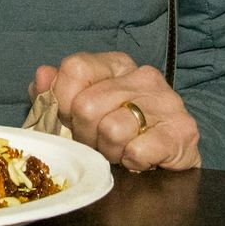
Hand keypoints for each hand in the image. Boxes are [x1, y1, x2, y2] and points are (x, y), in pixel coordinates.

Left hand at [31, 51, 200, 171]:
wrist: (168, 159)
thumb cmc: (118, 132)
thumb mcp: (81, 109)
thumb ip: (56, 93)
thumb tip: (42, 77)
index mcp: (116, 64)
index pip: (74, 68)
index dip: (62, 100)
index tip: (70, 119)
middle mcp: (143, 76)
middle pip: (87, 105)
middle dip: (86, 134)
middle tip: (99, 142)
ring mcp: (166, 101)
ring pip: (111, 129)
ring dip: (109, 150)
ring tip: (120, 150)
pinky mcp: (182, 130)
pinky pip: (137, 150)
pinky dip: (132, 161)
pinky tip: (138, 158)